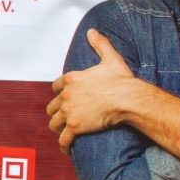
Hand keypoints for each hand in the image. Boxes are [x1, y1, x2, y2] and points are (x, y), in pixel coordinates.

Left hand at [46, 29, 146, 152]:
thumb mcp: (110, 58)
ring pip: (54, 123)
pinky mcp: (74, 127)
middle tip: (63, 117)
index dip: (59, 92)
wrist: (127, 99)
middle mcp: (66, 96)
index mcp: (71, 79)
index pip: (56, 87)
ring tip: (64, 132)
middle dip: (56, 112)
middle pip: (52, 106)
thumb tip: (92, 31)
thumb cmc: (121, 80)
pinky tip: (66, 149)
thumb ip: (99, 44)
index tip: (64, 97)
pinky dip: (64, 145)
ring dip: (58, 128)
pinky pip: (63, 139)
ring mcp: (69, 112)